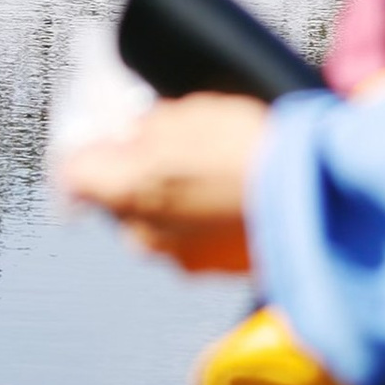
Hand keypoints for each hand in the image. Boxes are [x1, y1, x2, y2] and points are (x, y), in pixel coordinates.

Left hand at [56, 93, 266, 274]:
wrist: (311, 194)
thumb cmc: (246, 150)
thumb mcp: (184, 114)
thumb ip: (144, 127)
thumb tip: (133, 131)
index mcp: (121, 191)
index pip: (73, 171)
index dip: (90, 148)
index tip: (106, 136)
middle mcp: (140, 234)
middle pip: (118, 199)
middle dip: (137, 175)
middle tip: (172, 148)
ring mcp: (178, 258)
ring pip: (158, 222)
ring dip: (175, 200)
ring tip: (213, 172)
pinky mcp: (214, 270)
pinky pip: (194, 240)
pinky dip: (206, 222)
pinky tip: (232, 197)